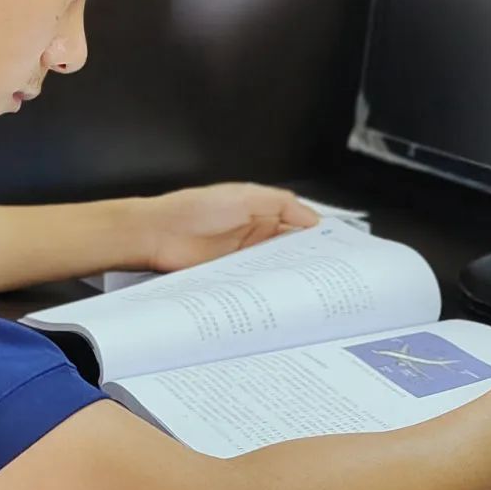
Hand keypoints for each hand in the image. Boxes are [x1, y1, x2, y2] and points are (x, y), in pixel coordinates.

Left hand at [136, 183, 320, 273]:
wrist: (157, 234)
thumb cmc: (194, 209)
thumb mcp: (245, 197)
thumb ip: (281, 204)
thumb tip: (313, 218)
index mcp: (261, 212)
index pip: (298, 225)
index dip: (315, 237)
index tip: (333, 249)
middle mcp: (254, 235)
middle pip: (289, 250)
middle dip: (305, 260)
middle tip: (323, 271)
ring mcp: (242, 257)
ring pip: (274, 269)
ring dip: (285, 275)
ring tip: (303, 284)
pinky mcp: (230, 276)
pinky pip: (254, 283)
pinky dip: (264, 287)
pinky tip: (275, 292)